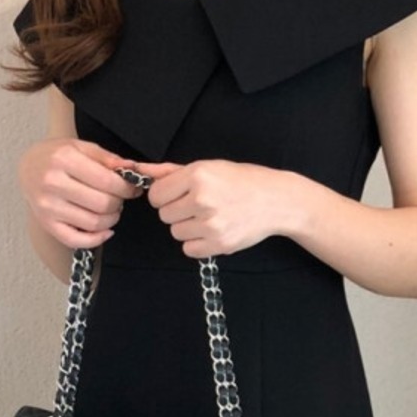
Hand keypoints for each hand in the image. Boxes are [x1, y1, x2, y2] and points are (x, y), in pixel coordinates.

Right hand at [18, 137, 143, 248]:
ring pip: (94, 223)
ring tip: (110, 210)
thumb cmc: (57, 156)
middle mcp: (53, 183)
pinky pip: (77, 241)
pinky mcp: (46, 224)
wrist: (28, 167)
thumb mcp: (81, 147)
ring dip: (111, 220)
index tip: (133, 188)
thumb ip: (107, 158)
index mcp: (63, 159)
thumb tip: (132, 169)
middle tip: (119, 198)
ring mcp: (48, 206)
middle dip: (119, 203)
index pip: (108, 181)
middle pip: (103, 204)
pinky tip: (105, 230)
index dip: (127, 188)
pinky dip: (97, 239)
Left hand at [137, 159, 288, 258]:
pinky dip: (198, 243)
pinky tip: (213, 230)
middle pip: (164, 215)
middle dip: (177, 211)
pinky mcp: (219, 244)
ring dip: (188, 227)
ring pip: (175, 233)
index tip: (180, 194)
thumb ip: (170, 171)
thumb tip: (139, 170)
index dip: (165, 195)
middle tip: (200, 205)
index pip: (156, 194)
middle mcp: (202, 199)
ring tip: (209, 217)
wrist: (277, 200)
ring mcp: (211, 224)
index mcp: (197, 175)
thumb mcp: (208, 167)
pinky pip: (189, 249)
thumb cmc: (242, 180)